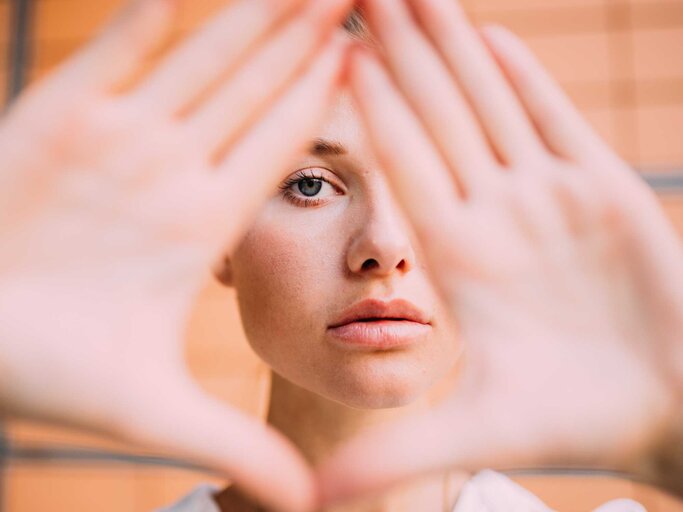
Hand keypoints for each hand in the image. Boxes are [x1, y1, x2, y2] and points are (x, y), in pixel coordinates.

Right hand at [0, 0, 351, 509]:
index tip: (372, 59)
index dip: (325, 100)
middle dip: (306, 37)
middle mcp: (169, 172)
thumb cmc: (42, 378)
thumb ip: (234, 445)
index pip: (280, 147)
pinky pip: (117, 53)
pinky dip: (151, 15)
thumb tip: (308, 509)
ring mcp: (117, 139)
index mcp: (202, 225)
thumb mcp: (153, 411)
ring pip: (200, 60)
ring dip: (252, 14)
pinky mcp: (57, 117)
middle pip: (255, 91)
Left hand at [319, 0, 682, 502]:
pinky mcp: (603, 192)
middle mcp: (494, 217)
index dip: (371, 112)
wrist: (665, 410)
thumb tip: (308, 503)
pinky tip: (487, 36)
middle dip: (400, 55)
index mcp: (459, 260)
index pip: (404, 168)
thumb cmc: (578, 425)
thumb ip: (396, 452)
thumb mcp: (477, 432)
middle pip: (436, 120)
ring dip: (451, 48)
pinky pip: (552, 123)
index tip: (330, 57)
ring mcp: (546, 198)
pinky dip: (523, 80)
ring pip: (489, 107)